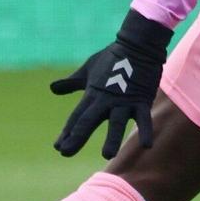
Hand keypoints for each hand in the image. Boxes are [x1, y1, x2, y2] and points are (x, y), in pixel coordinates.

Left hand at [49, 10, 172, 159]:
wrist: (137, 45)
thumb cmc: (110, 58)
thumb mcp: (87, 71)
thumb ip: (71, 83)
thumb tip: (52, 88)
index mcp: (92, 94)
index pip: (77, 117)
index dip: (67, 132)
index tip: (58, 147)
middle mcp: (105, 100)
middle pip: (88, 121)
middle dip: (76, 137)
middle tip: (65, 152)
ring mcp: (124, 101)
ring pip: (116, 123)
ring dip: (112, 138)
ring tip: (107, 155)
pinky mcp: (141, 100)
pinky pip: (144, 118)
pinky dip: (146, 131)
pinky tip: (147, 146)